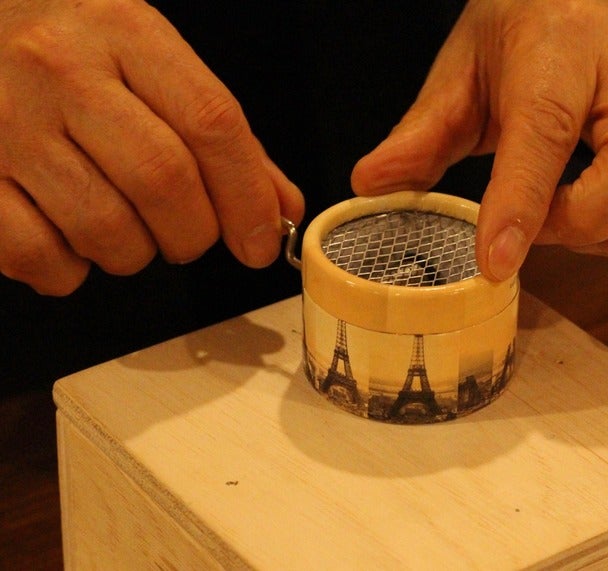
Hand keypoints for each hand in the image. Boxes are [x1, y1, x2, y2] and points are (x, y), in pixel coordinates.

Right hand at [0, 0, 303, 294]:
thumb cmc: (76, 49)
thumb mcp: (154, 62)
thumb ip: (222, 137)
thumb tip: (277, 207)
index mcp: (127, 34)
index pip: (211, 123)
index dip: (247, 197)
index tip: (258, 242)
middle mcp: (63, 71)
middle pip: (162, 181)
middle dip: (193, 233)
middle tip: (188, 234)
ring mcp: (7, 121)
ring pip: (104, 228)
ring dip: (133, 253)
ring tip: (124, 227)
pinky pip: (35, 253)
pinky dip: (68, 270)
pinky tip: (71, 241)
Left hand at [351, 0, 607, 316]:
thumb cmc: (518, 32)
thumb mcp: (459, 71)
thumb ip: (421, 133)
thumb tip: (371, 184)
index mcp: (560, 51)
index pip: (548, 130)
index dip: (523, 202)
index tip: (495, 264)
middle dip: (582, 220)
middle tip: (534, 228)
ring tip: (571, 228)